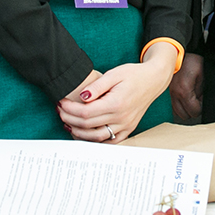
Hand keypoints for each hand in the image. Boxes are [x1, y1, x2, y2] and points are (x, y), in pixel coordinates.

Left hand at [59, 44, 177, 142]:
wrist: (154, 80)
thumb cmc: (134, 74)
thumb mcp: (114, 73)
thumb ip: (96, 86)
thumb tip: (81, 97)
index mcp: (116, 103)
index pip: (85, 113)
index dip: (69, 109)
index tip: (61, 102)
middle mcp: (121, 118)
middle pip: (87, 125)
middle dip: (69, 118)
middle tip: (60, 110)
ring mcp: (125, 126)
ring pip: (96, 137)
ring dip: (78, 132)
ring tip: (68, 122)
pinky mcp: (128, 129)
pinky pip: (109, 141)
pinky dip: (94, 140)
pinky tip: (84, 133)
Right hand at [169, 53, 203, 120]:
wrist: (177, 51)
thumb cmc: (190, 61)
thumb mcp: (201, 75)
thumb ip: (201, 91)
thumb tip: (201, 101)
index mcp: (184, 91)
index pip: (194, 111)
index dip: (201, 108)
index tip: (202, 101)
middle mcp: (174, 94)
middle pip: (184, 115)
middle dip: (192, 110)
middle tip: (198, 101)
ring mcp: (168, 93)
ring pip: (176, 112)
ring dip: (184, 109)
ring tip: (191, 99)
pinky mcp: (166, 91)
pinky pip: (172, 105)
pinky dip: (178, 105)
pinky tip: (183, 98)